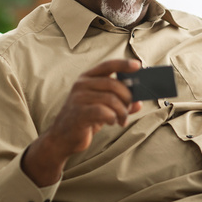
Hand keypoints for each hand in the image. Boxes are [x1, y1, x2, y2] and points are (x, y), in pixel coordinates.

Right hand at [22, 59, 142, 186]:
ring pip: (111, 99)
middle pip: (113, 84)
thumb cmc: (84, 119)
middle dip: (127, 97)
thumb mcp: (102, 107)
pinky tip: (112, 122)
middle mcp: (81, 85)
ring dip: (122, 111)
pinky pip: (103, 112)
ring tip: (122, 120)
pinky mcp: (78, 113)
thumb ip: (119, 102)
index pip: (107, 65)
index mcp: (87, 78)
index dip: (123, 64)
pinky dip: (113, 117)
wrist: (62, 138)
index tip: (137, 65)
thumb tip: (138, 103)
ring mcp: (78, 98)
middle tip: (129, 109)